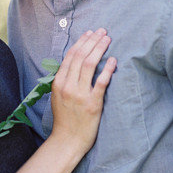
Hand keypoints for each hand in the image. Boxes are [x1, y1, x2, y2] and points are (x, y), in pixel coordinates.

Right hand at [50, 28, 115, 153]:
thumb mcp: (57, 96)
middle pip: (82, 57)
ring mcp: (80, 94)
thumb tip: (75, 62)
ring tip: (108, 40)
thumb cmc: (64, 118)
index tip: (90, 33)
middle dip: (93, 41)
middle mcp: (68, 86)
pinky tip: (114, 61)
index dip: (82, 42)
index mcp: (59, 82)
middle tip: (103, 31)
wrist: (67, 140)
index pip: (71, 56)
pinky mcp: (93, 104)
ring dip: (100, 49)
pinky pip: (101, 82)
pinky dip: (108, 69)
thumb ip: (65, 79)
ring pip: (90, 65)